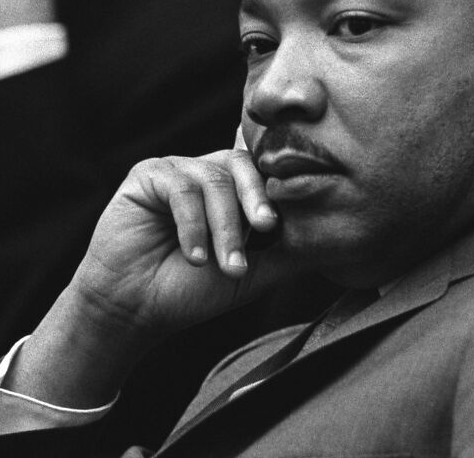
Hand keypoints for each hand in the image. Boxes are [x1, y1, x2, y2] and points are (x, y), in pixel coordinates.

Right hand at [75, 149, 285, 334]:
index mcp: (232, 187)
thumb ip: (288, 249)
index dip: (278, 186)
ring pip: (214, 180)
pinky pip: (180, 188)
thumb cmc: (192, 290)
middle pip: (243, 165)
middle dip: (257, 200)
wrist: (135, 309)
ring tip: (227, 267)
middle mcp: (206, 171)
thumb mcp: (252, 272)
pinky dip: (192, 225)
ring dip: (225, 227)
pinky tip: (194, 256)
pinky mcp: (147, 174)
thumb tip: (337, 237)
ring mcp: (177, 170)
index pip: (263, 169)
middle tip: (266, 229)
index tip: (288, 217)